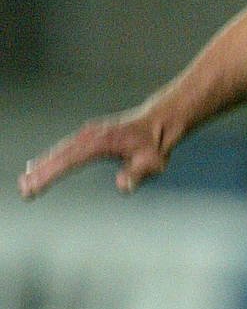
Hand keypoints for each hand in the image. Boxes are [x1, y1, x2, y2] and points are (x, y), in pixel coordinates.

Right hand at [18, 107, 172, 198]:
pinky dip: (52, 156)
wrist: (160, 120)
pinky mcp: (90, 134)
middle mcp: (91, 135)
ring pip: (60, 150)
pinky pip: (66, 147)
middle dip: (41, 171)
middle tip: (23, 188)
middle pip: (60, 155)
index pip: (70, 161)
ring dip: (43, 164)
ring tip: (26, 180)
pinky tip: (40, 165)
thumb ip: (137, 174)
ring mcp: (89, 133)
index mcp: (102, 142)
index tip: (34, 186)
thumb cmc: (155, 144)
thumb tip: (123, 186)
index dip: (50, 174)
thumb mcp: (152, 162)